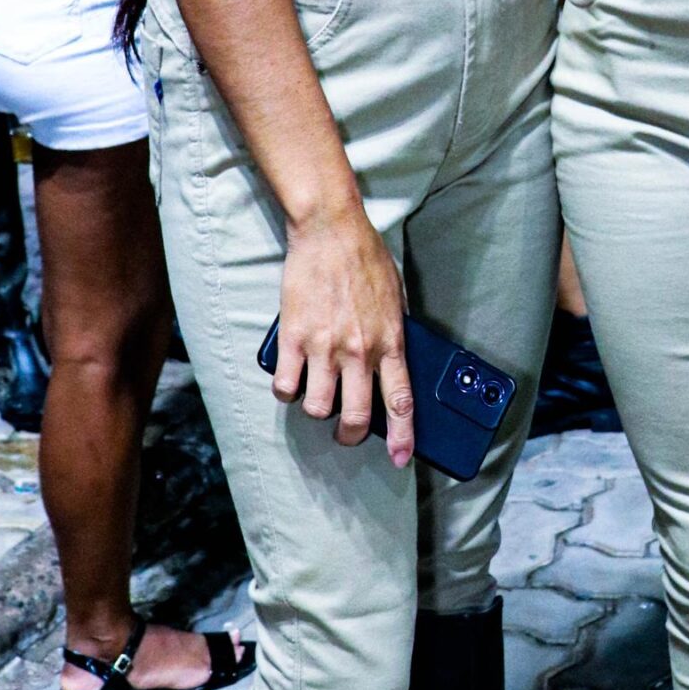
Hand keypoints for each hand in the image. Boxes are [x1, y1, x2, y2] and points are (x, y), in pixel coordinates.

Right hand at [272, 194, 414, 463]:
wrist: (330, 231)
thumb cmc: (366, 259)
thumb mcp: (395, 298)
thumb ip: (395, 334)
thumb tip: (393, 365)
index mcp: (390, 342)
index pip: (400, 402)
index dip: (402, 437)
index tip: (401, 458)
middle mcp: (358, 351)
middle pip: (356, 417)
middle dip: (351, 437)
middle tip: (347, 435)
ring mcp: (324, 346)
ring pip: (317, 408)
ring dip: (317, 411)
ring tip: (316, 398)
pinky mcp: (293, 337)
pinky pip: (286, 385)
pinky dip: (287, 391)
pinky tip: (291, 381)